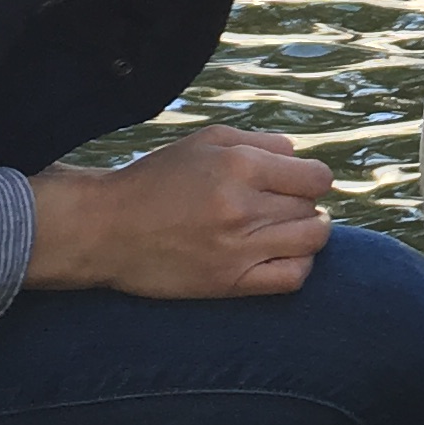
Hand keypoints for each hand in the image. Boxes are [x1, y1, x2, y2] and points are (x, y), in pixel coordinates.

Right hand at [27, 126, 334, 299]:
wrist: (107, 228)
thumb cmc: (156, 180)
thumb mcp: (204, 141)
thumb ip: (259, 142)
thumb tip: (300, 157)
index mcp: (239, 166)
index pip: (317, 177)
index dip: (312, 180)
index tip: (297, 184)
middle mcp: (242, 207)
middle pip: (311, 208)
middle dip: (301, 205)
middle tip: (278, 207)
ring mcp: (237, 248)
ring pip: (311, 241)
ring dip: (307, 234)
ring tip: (287, 230)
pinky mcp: (229, 283)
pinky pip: (293, 278)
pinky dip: (299, 265)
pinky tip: (283, 256)